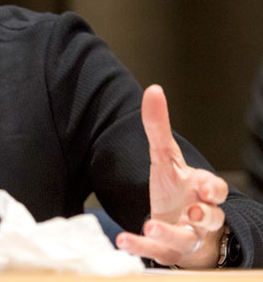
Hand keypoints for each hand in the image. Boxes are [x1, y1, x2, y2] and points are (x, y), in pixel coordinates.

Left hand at [115, 85, 227, 267]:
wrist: (180, 226)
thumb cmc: (176, 190)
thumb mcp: (166, 157)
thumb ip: (158, 127)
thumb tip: (153, 89)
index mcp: (203, 193)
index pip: (217, 190)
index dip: (213, 189)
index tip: (206, 189)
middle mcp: (199, 217)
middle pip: (211, 218)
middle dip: (205, 216)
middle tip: (194, 213)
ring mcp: (186, 236)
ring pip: (186, 239)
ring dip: (170, 233)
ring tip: (152, 225)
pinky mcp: (168, 251)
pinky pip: (156, 252)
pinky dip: (140, 247)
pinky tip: (122, 240)